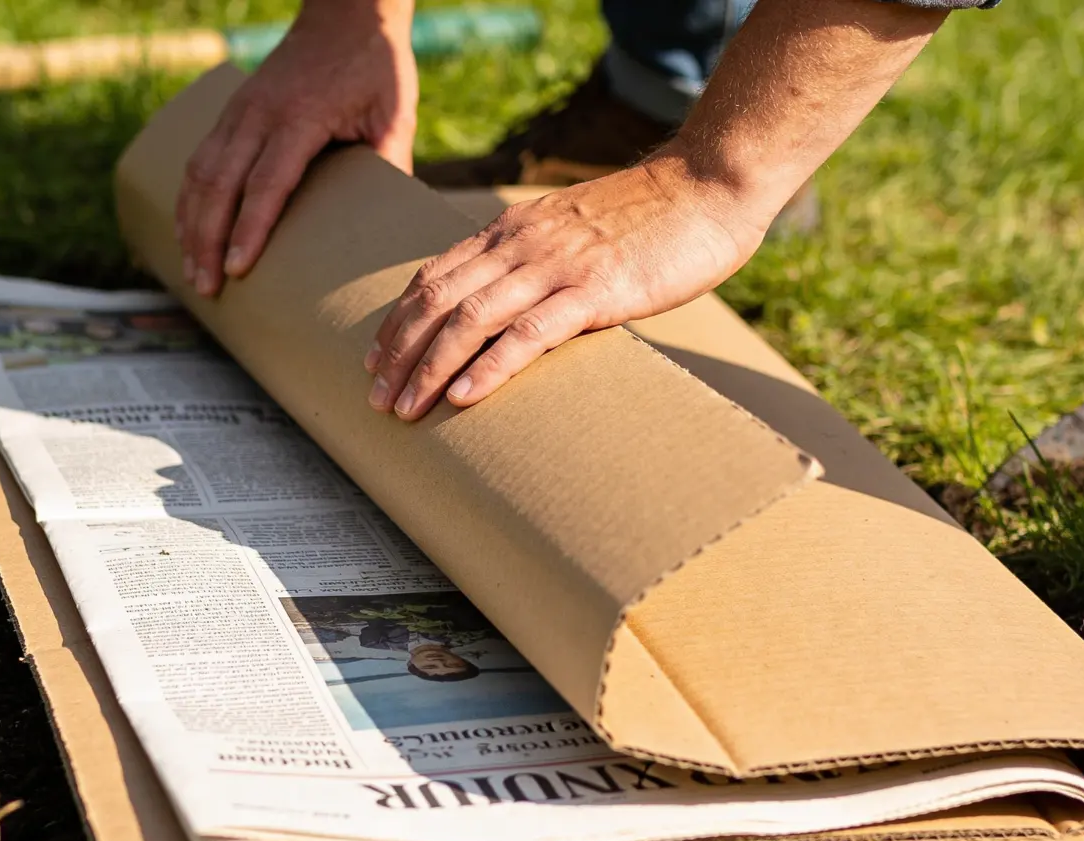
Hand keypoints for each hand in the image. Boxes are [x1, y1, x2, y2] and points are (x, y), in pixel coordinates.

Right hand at [176, 0, 416, 295]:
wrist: (348, 12)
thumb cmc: (375, 65)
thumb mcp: (394, 113)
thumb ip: (389, 164)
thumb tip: (389, 227)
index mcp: (299, 118)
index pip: (266, 183)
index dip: (248, 229)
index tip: (237, 270)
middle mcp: (259, 114)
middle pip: (220, 185)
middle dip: (207, 240)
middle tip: (205, 289)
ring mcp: (239, 111)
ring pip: (200, 173)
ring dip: (190, 224)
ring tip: (190, 272)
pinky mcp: (232, 112)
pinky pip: (199, 159)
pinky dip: (188, 198)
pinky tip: (186, 231)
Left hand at [365, 151, 773, 419]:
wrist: (710, 187)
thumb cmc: (654, 218)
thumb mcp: (578, 232)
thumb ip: (542, 261)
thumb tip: (520, 307)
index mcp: (515, 230)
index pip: (435, 274)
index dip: (398, 320)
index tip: (375, 360)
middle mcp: (522, 244)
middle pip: (437, 299)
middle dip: (398, 353)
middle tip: (374, 399)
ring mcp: (556, 265)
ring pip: (470, 318)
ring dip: (428, 368)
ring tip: (404, 410)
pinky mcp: (595, 290)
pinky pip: (528, 332)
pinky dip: (489, 366)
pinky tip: (462, 397)